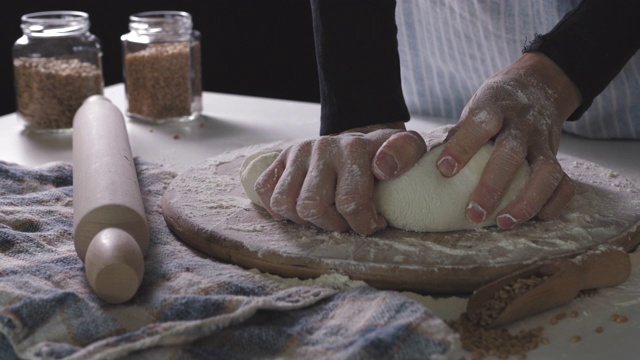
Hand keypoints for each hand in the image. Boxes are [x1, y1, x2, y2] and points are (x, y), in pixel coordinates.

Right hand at [254, 122, 426, 234]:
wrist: (362, 140)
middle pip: (312, 207)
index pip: (350, 201)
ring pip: (284, 204)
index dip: (362, 224)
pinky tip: (301, 209)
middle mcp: (321, 147)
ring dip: (304, 220)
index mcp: (354, 148)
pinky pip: (265, 191)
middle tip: (346, 221)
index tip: (374, 222)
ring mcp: (297, 152)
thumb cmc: (385, 155)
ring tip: (325, 215)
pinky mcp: (280, 158)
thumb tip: (381, 167)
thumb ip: (405, 152)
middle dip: (332, 224)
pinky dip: (278, 208)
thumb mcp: (409, 149)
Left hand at [436, 52, 581, 228]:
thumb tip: (426, 165)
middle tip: (473, 213)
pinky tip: (537, 219)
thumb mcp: (475, 110)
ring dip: (526, 201)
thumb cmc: (494, 106)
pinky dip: (554, 203)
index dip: (463, 146)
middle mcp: (522, 126)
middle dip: (492, 186)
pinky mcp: (556, 156)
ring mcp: (543, 142)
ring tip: (503, 223)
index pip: (480, 124)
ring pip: (545, 172)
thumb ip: (457, 136)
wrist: (538, 84)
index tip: (444, 170)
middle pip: (511, 154)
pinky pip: (564, 183)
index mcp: (495, 109)